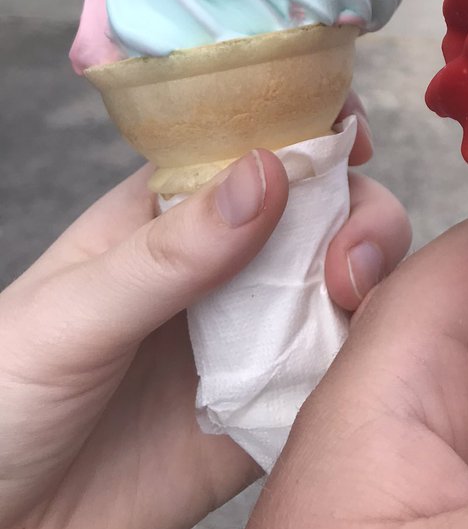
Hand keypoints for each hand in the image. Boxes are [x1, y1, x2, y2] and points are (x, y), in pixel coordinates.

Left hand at [0, 95, 410, 528]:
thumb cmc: (0, 399)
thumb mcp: (72, 313)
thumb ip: (171, 251)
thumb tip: (268, 172)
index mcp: (167, 214)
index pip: (250, 142)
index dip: (307, 125)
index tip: (350, 132)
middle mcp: (221, 262)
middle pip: (319, 206)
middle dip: (357, 209)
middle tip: (350, 256)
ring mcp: (249, 332)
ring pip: (340, 276)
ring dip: (369, 273)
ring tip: (352, 299)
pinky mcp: (267, 403)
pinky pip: (335, 364)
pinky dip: (362, 351)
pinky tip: (359, 356)